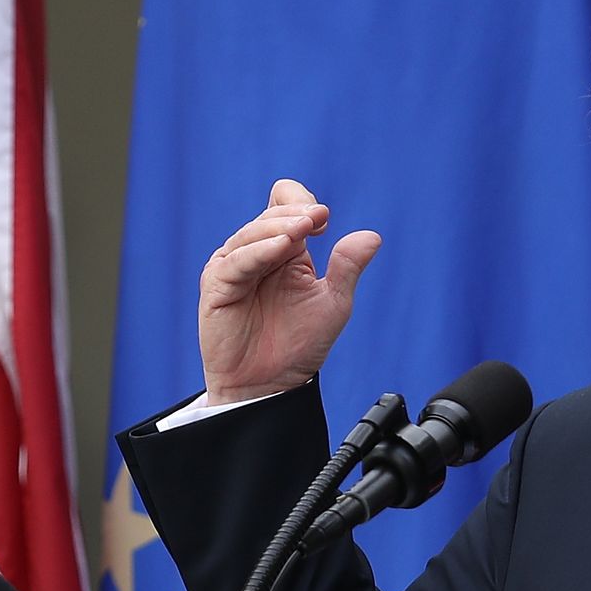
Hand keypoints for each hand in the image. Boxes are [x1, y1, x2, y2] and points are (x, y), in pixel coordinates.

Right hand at [199, 178, 380, 403]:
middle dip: (296, 215)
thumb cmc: (299, 347)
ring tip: (301, 231)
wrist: (271, 385)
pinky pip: (236, 261)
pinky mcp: (217, 285)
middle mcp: (257, 253)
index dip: (304, 204)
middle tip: (318, 220)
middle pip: (270, 215)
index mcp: (284, 250)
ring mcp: (234, 267)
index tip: (324, 220)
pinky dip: (258, 251)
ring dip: (278, 228)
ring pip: (252, 234)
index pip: (286, 205)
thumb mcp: (333, 304)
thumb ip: (347, 269)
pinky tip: (279, 249)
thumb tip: (372, 236)